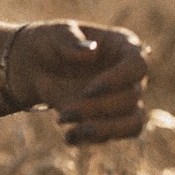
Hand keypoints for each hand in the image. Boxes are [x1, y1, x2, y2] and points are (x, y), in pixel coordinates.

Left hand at [8, 20, 147, 145]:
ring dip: (104, 131)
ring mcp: (123, 99)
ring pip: (133, 124)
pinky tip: (68, 137)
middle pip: (131, 98)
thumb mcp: (54, 33)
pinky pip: (114, 136)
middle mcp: (130, 75)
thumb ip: (69, 38)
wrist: (36, 66)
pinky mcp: (111, 119)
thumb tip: (90, 51)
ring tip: (72, 133)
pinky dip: (91, 140)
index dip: (118, 81)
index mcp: (123, 47)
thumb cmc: (50, 43)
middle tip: (63, 115)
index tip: (89, 90)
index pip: (137, 66)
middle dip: (96, 110)